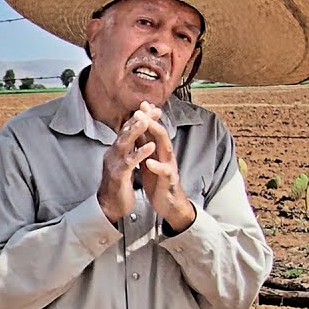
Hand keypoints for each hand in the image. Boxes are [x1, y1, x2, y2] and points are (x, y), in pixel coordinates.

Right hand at [97, 108, 157, 222]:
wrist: (110, 206)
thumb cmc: (119, 185)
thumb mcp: (124, 163)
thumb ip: (128, 149)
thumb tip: (134, 135)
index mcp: (116, 151)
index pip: (127, 130)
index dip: (138, 118)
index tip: (151, 108)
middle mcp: (113, 154)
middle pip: (124, 132)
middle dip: (137, 119)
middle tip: (148, 108)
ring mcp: (114, 164)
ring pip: (124, 144)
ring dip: (135, 131)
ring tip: (146, 121)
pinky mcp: (118, 175)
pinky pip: (130, 162)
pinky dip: (140, 153)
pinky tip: (150, 147)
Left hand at [134, 102, 195, 231]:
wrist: (168, 204)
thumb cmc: (158, 181)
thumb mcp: (150, 160)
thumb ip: (146, 146)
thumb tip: (139, 129)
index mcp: (159, 151)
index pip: (154, 131)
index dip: (148, 118)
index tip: (141, 104)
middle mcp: (166, 155)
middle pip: (160, 134)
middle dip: (152, 120)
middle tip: (143, 109)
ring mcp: (169, 167)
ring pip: (165, 148)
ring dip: (156, 136)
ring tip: (148, 125)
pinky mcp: (168, 181)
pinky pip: (164, 172)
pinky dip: (157, 166)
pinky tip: (150, 162)